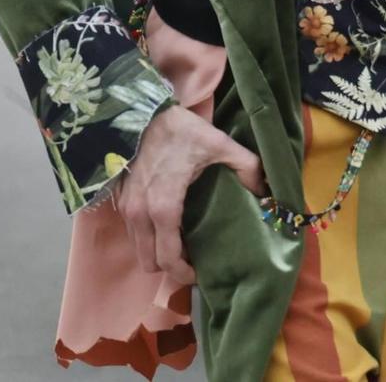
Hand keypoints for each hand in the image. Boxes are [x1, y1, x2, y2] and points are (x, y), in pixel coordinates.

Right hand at [117, 104, 264, 284]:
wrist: (139, 111)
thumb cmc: (180, 130)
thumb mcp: (220, 144)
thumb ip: (247, 167)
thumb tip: (265, 190)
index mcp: (163, 208)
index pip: (169, 258)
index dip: (184, 273)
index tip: (200, 274)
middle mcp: (139, 215)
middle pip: (149, 262)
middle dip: (170, 267)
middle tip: (193, 260)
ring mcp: (126, 208)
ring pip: (139, 248)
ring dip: (157, 252)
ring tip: (182, 244)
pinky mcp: (120, 200)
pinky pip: (133, 232)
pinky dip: (148, 236)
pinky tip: (167, 225)